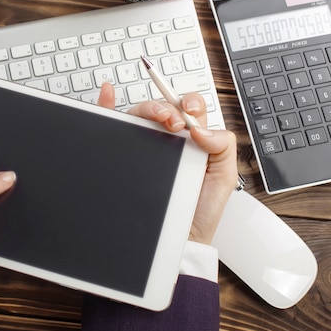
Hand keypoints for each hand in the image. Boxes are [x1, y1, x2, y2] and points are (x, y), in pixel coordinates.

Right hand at [97, 83, 236, 244]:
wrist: (179, 238)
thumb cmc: (199, 210)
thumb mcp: (223, 176)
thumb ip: (223, 146)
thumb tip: (200, 128)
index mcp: (193, 140)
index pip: (189, 109)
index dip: (189, 105)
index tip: (190, 116)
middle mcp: (168, 139)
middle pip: (163, 108)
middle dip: (168, 107)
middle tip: (174, 123)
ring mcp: (146, 145)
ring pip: (140, 114)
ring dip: (147, 107)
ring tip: (157, 117)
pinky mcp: (126, 154)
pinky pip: (113, 124)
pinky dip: (107, 104)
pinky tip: (109, 93)